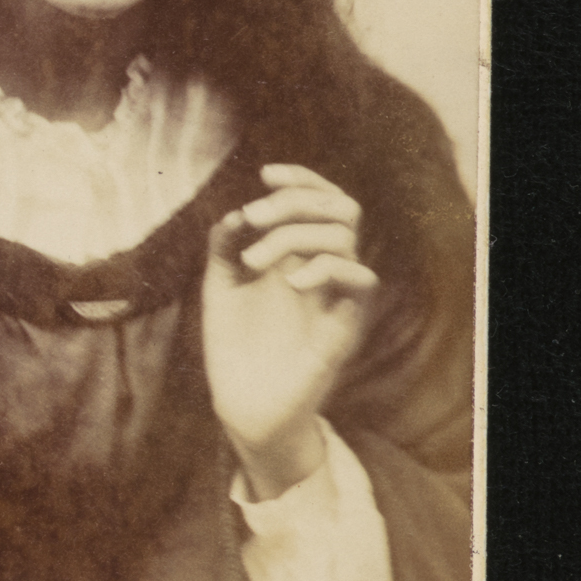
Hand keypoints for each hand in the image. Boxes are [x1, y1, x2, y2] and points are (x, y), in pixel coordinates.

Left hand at [201, 163, 377, 500]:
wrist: (243, 406)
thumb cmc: (235, 347)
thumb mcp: (220, 286)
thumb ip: (224, 246)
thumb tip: (235, 212)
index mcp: (299, 255)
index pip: (321, 200)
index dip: (301, 179)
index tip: (265, 174)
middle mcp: (324, 270)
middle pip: (341, 208)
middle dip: (296, 201)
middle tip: (253, 218)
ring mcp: (338, 296)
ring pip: (345, 236)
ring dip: (294, 234)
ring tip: (252, 261)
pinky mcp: (348, 324)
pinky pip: (361, 278)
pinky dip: (324, 267)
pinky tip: (289, 282)